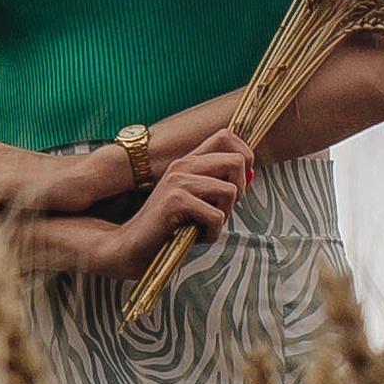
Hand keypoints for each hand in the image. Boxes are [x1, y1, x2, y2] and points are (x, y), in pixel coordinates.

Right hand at [95, 131, 255, 279]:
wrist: (132, 246)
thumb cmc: (168, 228)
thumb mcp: (195, 200)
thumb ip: (218, 185)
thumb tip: (251, 175)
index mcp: (188, 161)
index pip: (227, 136)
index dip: (245, 156)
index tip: (240, 182)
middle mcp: (183, 164)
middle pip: (237, 161)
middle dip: (241, 190)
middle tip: (223, 208)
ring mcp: (178, 180)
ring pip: (230, 191)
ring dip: (224, 216)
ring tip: (203, 225)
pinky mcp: (176, 201)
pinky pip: (217, 216)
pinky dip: (211, 233)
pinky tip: (194, 236)